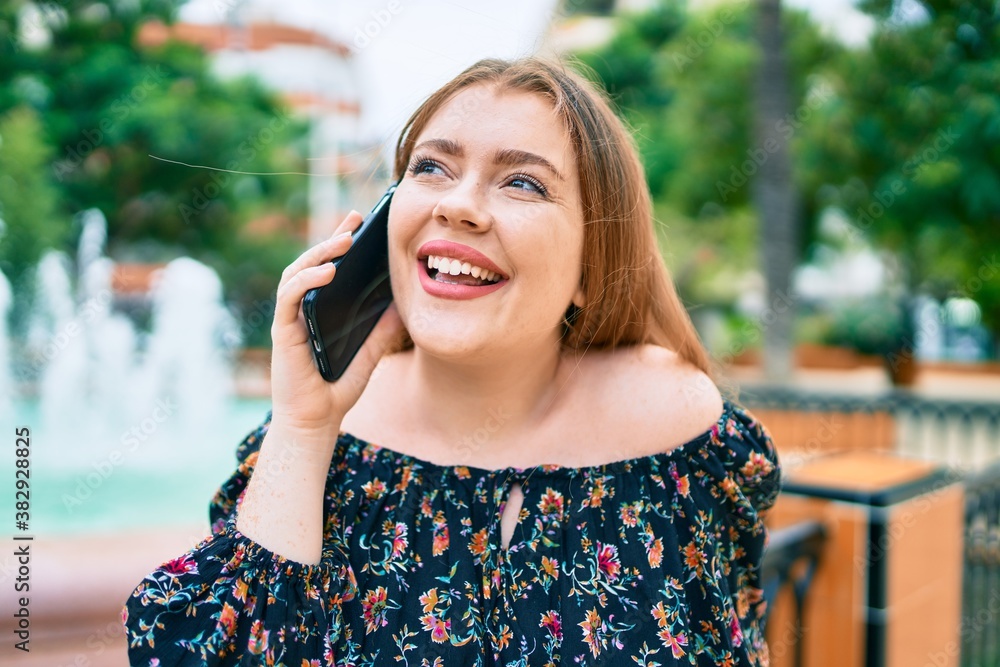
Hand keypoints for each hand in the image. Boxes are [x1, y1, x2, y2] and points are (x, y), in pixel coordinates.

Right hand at [268, 210, 405, 436]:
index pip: (327, 268)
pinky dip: (306, 279)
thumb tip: (404, 303)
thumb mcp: (370, 355)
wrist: (315, 423)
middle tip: (354, 220)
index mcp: (318, 311)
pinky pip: (290, 297)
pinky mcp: (283, 331)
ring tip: (344, 240)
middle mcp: (301, 310)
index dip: (339, 242)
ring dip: (318, 253)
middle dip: (331, 238)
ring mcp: (289, 319)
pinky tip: (327, 270)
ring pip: (296, 272)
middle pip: (311, 263)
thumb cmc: (336, 390)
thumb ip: (383, 331)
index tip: (359, 221)